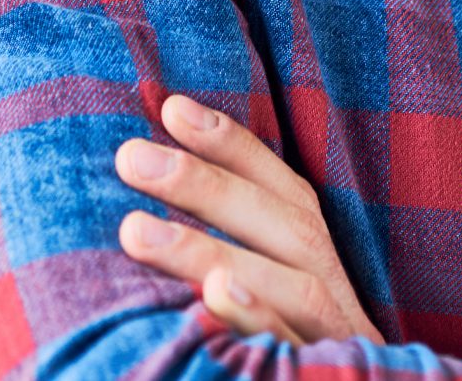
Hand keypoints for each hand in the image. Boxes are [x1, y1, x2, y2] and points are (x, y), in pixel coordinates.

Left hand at [113, 93, 382, 345]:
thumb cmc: (285, 360)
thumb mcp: (268, 299)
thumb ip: (232, 254)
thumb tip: (152, 183)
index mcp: (319, 264)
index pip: (284, 190)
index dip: (234, 145)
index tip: (170, 107)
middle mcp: (334, 295)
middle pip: (283, 225)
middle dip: (206, 184)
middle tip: (127, 156)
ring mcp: (332, 343)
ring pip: (286, 285)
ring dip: (208, 250)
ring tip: (134, 229)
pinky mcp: (324, 378)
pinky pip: (291, 355)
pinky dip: (256, 322)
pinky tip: (214, 300)